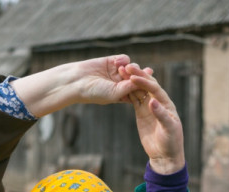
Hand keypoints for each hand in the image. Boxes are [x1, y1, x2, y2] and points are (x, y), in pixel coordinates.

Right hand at [11, 55, 147, 117]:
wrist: (76, 81)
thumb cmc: (94, 92)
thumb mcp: (115, 93)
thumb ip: (129, 87)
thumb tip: (144, 80)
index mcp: (124, 95)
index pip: (139, 91)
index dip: (146, 87)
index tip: (152, 86)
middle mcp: (122, 84)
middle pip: (138, 78)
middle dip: (142, 75)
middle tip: (148, 72)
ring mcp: (117, 72)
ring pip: (132, 67)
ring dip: (130, 68)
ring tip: (123, 70)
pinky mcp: (112, 61)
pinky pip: (124, 58)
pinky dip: (123, 60)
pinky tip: (116, 63)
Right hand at [119, 64, 185, 174]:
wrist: (165, 155)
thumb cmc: (171, 142)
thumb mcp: (168, 129)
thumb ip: (161, 114)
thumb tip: (152, 101)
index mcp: (167, 104)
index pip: (155, 88)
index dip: (144, 82)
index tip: (133, 77)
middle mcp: (158, 102)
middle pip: (147, 85)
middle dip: (137, 76)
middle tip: (126, 67)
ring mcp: (149, 107)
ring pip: (139, 91)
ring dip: (130, 82)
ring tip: (119, 73)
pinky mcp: (142, 113)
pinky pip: (134, 100)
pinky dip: (127, 93)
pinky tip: (118, 86)